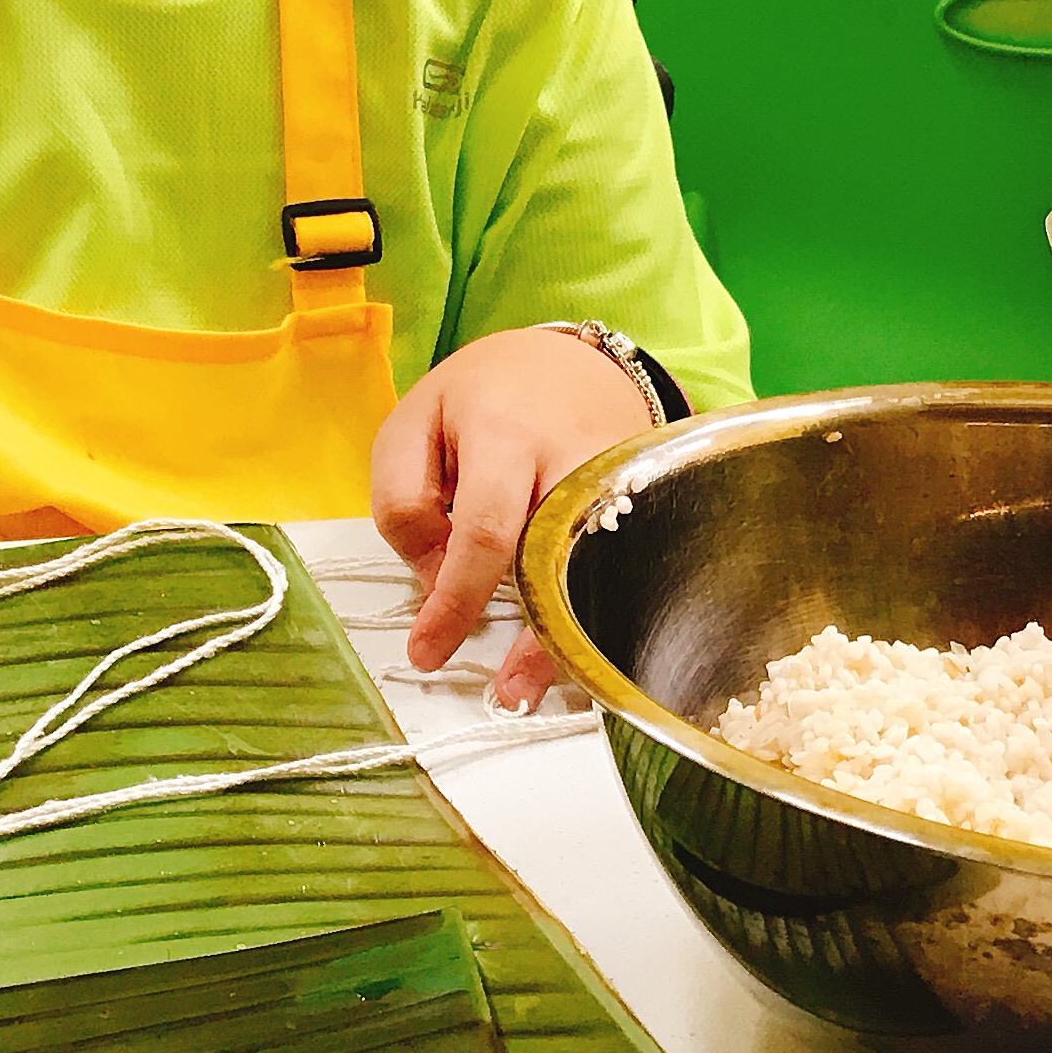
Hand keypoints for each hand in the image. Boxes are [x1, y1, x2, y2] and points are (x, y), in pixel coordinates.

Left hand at [373, 324, 648, 710]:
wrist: (571, 360)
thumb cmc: (484, 394)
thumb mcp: (412, 422)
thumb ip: (403, 500)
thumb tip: (433, 578)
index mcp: (505, 434)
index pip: (485, 533)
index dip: (456, 601)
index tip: (428, 652)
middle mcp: (575, 458)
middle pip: (561, 560)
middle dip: (536, 639)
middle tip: (505, 693)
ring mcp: (622, 481)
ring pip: (604, 571)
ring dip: (574, 639)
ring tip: (533, 687)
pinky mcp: (648, 500)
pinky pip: (625, 568)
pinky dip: (600, 613)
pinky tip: (577, 649)